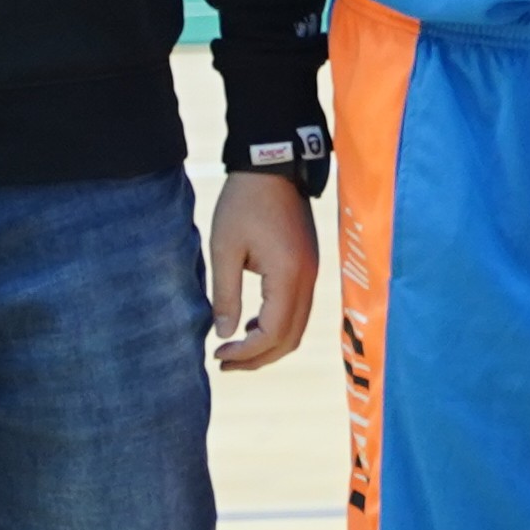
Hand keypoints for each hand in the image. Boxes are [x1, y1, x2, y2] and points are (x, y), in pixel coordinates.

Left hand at [208, 170, 319, 370]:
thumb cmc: (244, 204)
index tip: (216, 353)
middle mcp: (308, 279)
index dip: (245, 352)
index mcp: (288, 275)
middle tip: (224, 362)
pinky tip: (252, 323)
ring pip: (298, 327)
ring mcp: (312, 273)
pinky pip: (299, 309)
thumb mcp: (225, 249)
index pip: (273, 333)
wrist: (274, 168)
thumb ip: (226, 295)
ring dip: (268, 344)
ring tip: (234, 347)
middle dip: (258, 357)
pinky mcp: (309, 267)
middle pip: (291, 337)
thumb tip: (225, 334)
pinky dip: (277, 326)